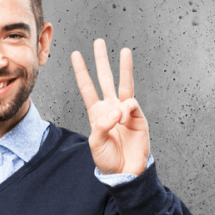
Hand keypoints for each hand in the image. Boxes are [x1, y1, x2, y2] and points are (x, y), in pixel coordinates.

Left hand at [71, 39, 149, 175]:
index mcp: (97, 113)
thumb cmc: (108, 160)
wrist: (126, 172)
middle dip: (101, 61)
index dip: (81, 72)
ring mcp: (126, 111)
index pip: (87, 88)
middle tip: (98, 42)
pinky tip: (122, 119)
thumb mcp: (96, 143)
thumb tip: (117, 109)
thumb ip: (102, 125)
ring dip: (124, 68)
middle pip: (105, 79)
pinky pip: (131, 104)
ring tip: (124, 51)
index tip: (76, 55)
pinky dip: (126, 109)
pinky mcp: (138, 117)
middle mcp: (111, 108)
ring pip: (124, 84)